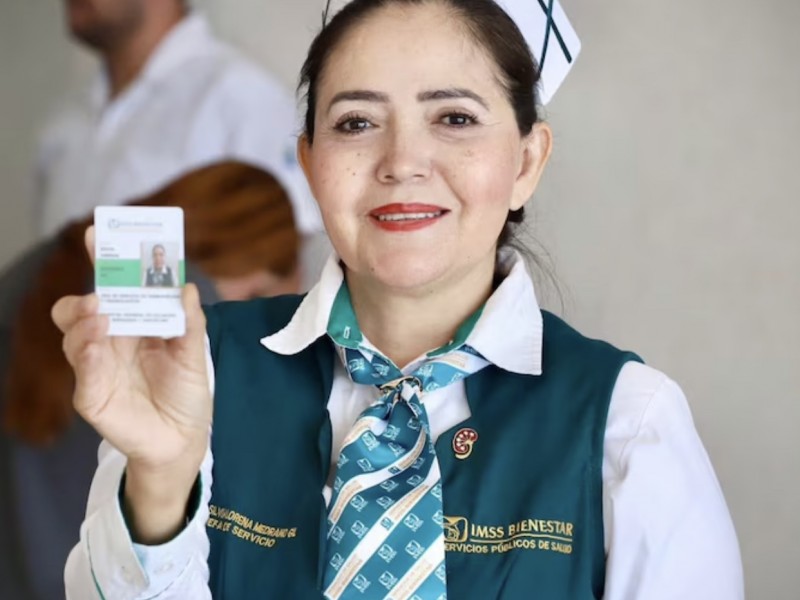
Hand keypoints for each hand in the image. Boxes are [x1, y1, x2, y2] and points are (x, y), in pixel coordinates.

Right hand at [52, 226, 211, 540]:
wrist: (184, 439)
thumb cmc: (186, 392)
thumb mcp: (194, 352)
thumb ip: (190, 321)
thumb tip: (186, 286)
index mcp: (133, 323)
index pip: (112, 286)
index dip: (103, 259)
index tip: (97, 232)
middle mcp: (110, 340)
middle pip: (82, 306)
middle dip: (87, 291)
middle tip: (102, 288)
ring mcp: (97, 366)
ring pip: (74, 333)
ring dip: (85, 319)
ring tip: (101, 313)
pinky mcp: (91, 393)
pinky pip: (82, 369)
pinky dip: (86, 351)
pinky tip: (97, 341)